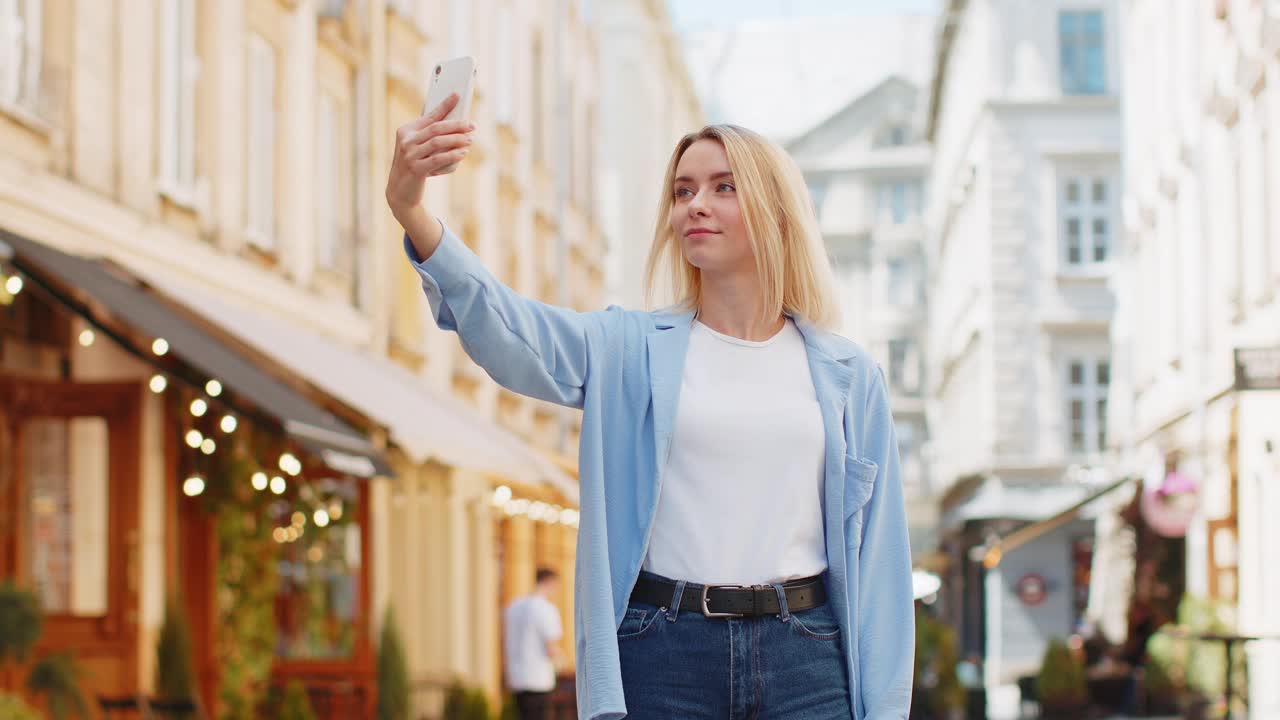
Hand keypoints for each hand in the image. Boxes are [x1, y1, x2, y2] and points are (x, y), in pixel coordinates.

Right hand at [385, 92, 474, 217]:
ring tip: (471, 139)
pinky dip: (452, 155)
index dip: (445, 105)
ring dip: (457, 139)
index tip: (458, 94)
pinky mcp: (415, 169)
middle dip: (456, 125)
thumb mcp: (420, 148)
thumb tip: (458, 124)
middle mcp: (406, 141)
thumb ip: (433, 137)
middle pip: (436, 128)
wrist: (401, 191)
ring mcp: (409, 155)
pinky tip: (463, 153)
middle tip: (472, 125)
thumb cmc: (415, 165)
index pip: (430, 115)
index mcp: (406, 130)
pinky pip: (437, 159)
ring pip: (438, 142)